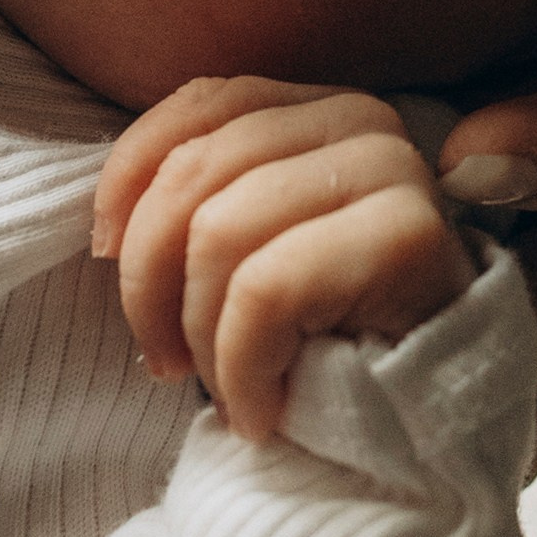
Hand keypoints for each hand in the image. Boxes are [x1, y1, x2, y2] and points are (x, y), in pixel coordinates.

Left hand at [95, 78, 483, 441]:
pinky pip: (264, 292)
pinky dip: (241, 368)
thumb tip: (109, 226)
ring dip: (201, 339)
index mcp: (324, 111)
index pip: (202, 104)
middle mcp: (367, 121)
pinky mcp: (408, 237)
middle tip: (163, 361)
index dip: (130, 177)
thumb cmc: (329, 347)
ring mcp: (394, 172)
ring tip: (227, 393)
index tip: (103, 254)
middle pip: (196, 171)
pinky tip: (260, 413)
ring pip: (219, 233)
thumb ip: (201, 204)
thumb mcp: (254, 259)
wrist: (433, 432)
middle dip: (150, 281)